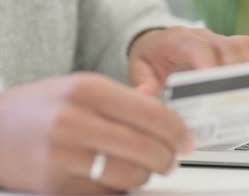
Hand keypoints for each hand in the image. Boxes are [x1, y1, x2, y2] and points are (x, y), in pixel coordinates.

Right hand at [0, 73, 193, 193]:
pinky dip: (119, 188)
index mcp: (87, 89)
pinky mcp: (55, 186)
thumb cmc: (39, 108)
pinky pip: (106, 193)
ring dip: (147, 175)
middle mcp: (74, 120)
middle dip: (169, 157)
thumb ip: (124, 95)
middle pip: (146, 147)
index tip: (187, 140)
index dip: (177, 130)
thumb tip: (160, 102)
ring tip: (147, 168)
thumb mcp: (79, 87)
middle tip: (172, 159)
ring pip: (130, 175)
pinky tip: (116, 176)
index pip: (151, 112)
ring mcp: (63, 156)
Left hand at [128, 27, 248, 95]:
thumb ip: (142, 83)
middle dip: (234, 72)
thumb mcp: (138, 70)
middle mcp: (201, 36)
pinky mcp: (231, 45)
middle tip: (237, 97)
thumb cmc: (150, 57)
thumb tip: (145, 96)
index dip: (207, 62)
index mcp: (176, 40)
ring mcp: (218, 39)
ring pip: (242, 47)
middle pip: (226, 47)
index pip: (196, 47)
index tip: (214, 81)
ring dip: (248, 70)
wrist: (157, 40)